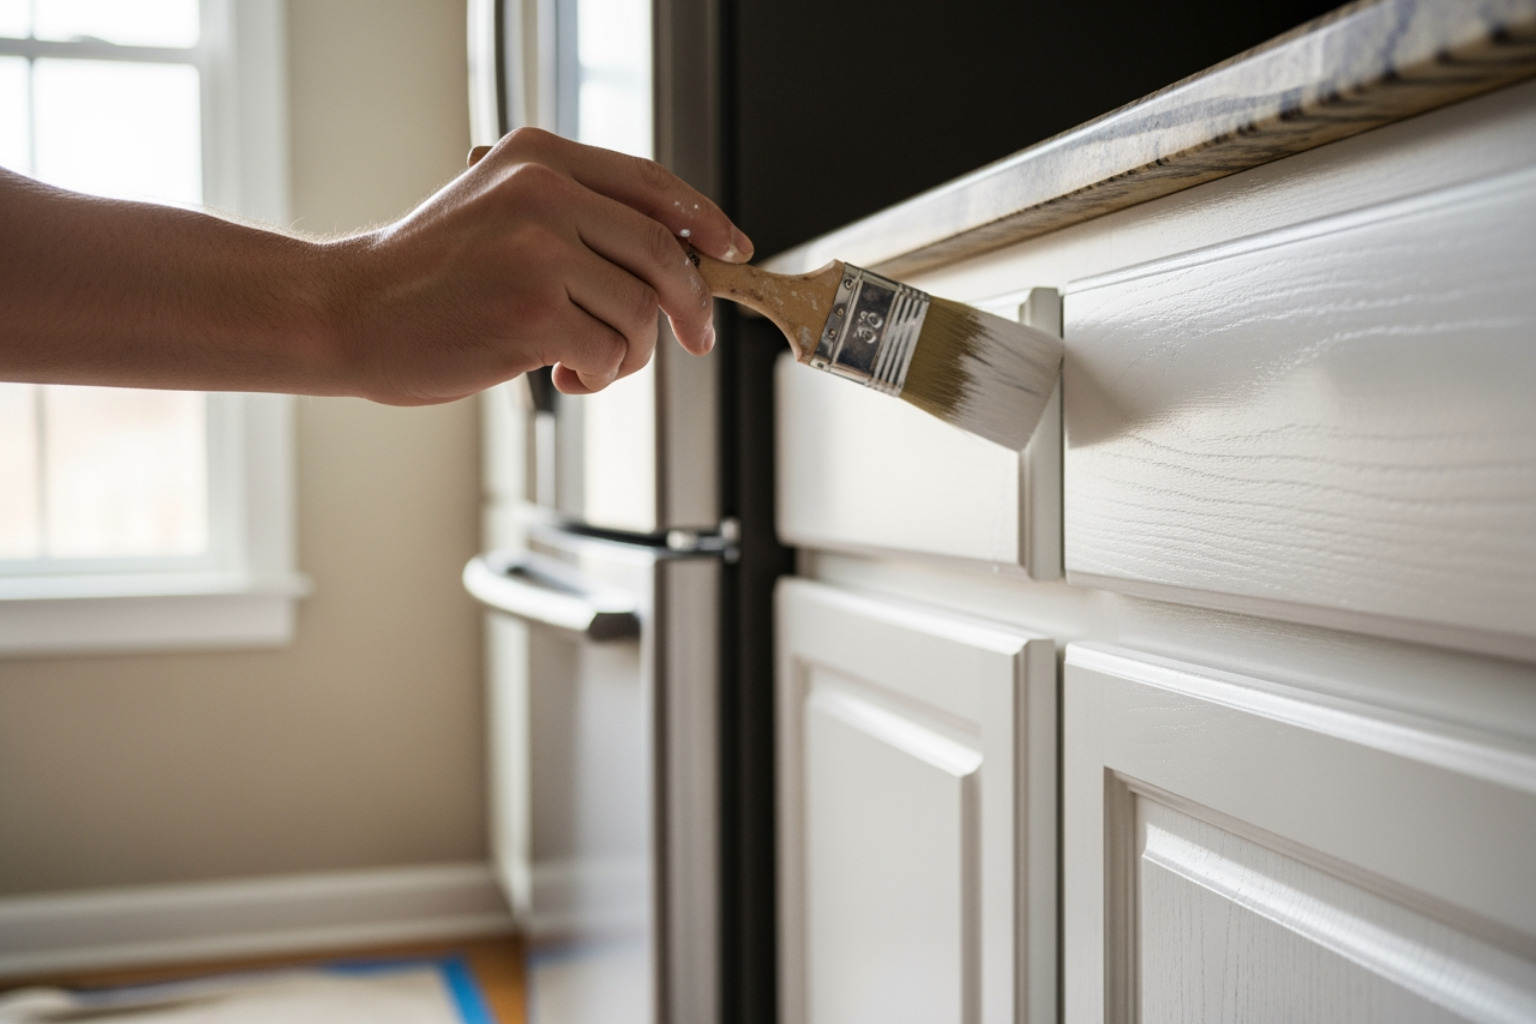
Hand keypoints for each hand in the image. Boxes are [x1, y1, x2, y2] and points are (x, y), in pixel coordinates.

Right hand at [329, 127, 752, 402]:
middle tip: (695, 339)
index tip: (733, 251)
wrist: (352, 311)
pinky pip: (609, 354)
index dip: (705, 221)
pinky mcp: (534, 313)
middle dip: (691, 306)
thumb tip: (678, 253)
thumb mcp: (499, 208)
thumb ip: (577, 214)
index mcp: (540, 158)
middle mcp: (543, 193)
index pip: (652, 185)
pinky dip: (597, 375)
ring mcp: (539, 252)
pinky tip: (558, 372)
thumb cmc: (429, 274)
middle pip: (664, 253)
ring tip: (582, 357)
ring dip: (627, 353)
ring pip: (641, 313)